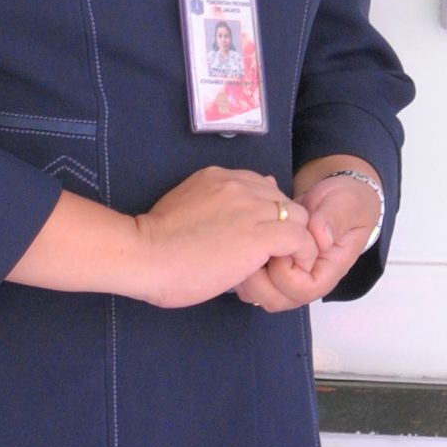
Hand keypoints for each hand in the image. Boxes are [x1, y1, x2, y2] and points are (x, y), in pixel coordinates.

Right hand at [131, 166, 313, 307]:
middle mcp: (239, 185)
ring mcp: (252, 208)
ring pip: (298, 218)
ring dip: (295, 240)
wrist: (145, 255)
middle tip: (271, 253)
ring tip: (281, 263)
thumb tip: (239, 203)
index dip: (265, 214)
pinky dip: (301, 255)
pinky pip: (301, 240)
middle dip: (283, 225)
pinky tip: (287, 269)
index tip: (256, 236)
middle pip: (284, 200)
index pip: (263, 187)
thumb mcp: (186, 207)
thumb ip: (214, 202)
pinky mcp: (261, 235)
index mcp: (219, 177)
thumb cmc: (156, 242)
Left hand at [234, 168, 379, 311]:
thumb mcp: (345, 205)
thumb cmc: (345, 202)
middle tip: (252, 244)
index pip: (303, 291)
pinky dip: (237, 262)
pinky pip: (247, 278)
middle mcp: (303, 280)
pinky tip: (238, 238)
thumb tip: (319, 237)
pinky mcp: (268, 265)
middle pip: (275, 300)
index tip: (280, 244)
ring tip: (241, 241)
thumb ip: (334, 220)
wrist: (333, 195)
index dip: (287, 272)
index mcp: (326, 271)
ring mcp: (284, 276)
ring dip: (243, 270)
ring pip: (255, 293)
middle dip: (258, 277)